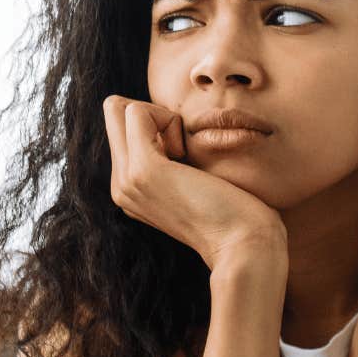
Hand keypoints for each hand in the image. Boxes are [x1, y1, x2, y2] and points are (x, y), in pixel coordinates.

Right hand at [101, 95, 285, 271]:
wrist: (244, 247)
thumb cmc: (236, 215)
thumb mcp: (197, 184)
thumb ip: (176, 163)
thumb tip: (174, 130)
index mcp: (131, 190)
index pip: (120, 128)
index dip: (157, 125)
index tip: (187, 156)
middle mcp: (121, 186)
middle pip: (113, 113)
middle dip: (153, 116)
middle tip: (185, 150)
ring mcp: (127, 180)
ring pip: (119, 108)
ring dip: (162, 119)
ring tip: (188, 157)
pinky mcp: (143, 170)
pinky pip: (136, 112)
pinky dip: (168, 119)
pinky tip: (188, 155)